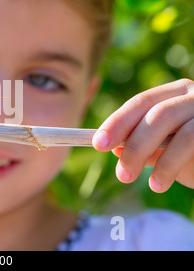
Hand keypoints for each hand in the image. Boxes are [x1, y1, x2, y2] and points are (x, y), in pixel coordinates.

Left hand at [92, 78, 193, 192]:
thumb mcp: (167, 147)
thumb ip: (145, 145)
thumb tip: (115, 149)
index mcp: (175, 93)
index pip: (141, 102)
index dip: (117, 122)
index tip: (97, 143)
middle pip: (157, 115)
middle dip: (133, 145)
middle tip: (121, 174)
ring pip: (180, 132)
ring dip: (157, 161)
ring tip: (145, 185)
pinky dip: (172, 167)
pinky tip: (159, 184)